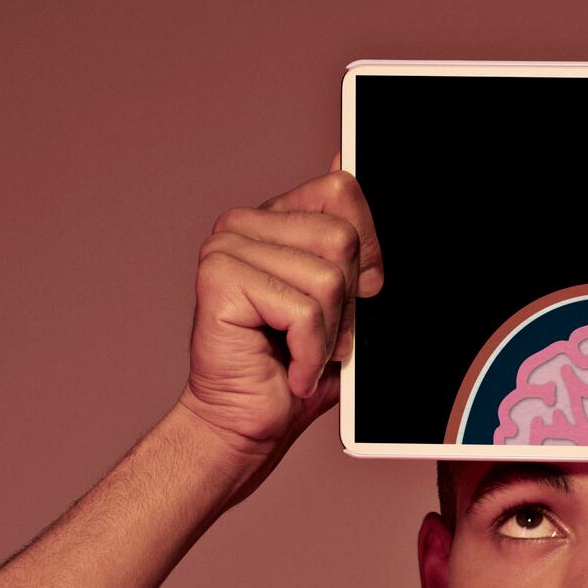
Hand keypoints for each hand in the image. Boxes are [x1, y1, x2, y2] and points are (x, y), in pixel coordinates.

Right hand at [178, 153, 383, 458]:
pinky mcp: (219, 278)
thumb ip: (348, 239)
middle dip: (349, 303)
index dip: (368, 249)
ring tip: (303, 354)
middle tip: (321, 336)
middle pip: (343, 237)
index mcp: (275, 219)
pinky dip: (311, 353)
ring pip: (329, 277)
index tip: (359, 292)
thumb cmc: (294, 369)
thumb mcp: (342, 302)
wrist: (247, 424)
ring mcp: (226, 247)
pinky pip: (304, 309)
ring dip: (330, 333)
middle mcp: (244, 224)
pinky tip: (291, 368)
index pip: (342, 189)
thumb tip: (344, 162)